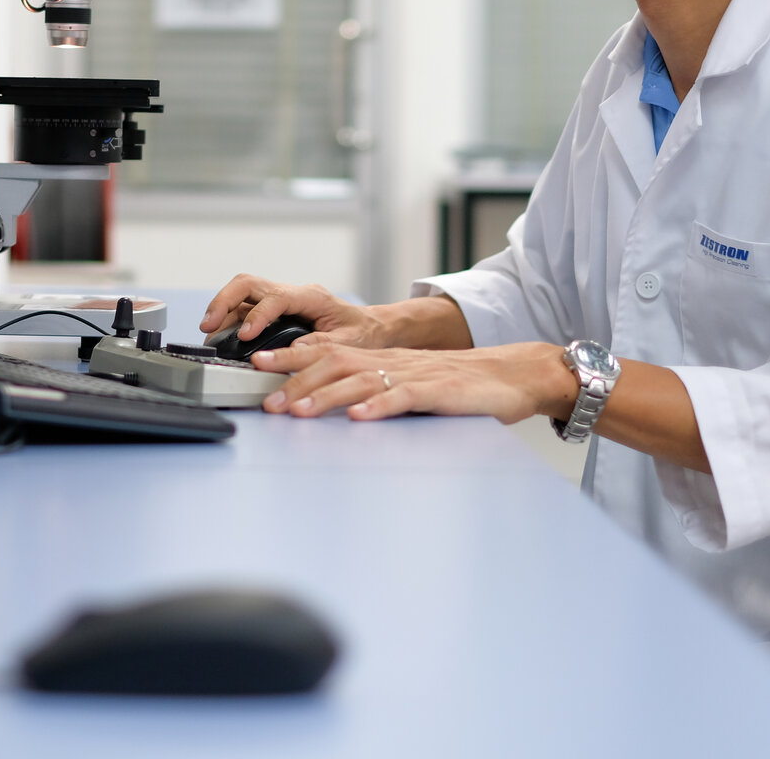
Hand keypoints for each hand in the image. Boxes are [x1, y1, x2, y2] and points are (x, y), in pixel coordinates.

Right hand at [198, 275, 388, 350]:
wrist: (371, 327)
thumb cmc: (363, 333)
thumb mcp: (348, 343)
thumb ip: (320, 346)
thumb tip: (291, 352)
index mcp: (311, 296)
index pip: (276, 297)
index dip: (257, 315)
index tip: (246, 337)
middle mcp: (292, 292)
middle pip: (248, 283)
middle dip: (223, 301)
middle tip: (207, 325)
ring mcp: (281, 298)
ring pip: (241, 293)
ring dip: (221, 309)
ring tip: (208, 334)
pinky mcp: (274, 309)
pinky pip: (245, 307)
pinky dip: (228, 318)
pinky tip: (220, 335)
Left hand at [248, 340, 573, 423]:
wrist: (513, 375)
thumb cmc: (458, 385)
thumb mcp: (408, 381)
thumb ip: (373, 388)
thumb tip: (332, 403)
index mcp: (382, 359)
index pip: (327, 352)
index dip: (290, 357)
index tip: (256, 364)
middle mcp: (392, 362)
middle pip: (335, 365)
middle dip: (295, 381)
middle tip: (266, 400)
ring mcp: (415, 375)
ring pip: (361, 381)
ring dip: (325, 396)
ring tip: (297, 410)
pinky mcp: (440, 392)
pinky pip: (404, 398)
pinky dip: (379, 407)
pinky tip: (358, 417)